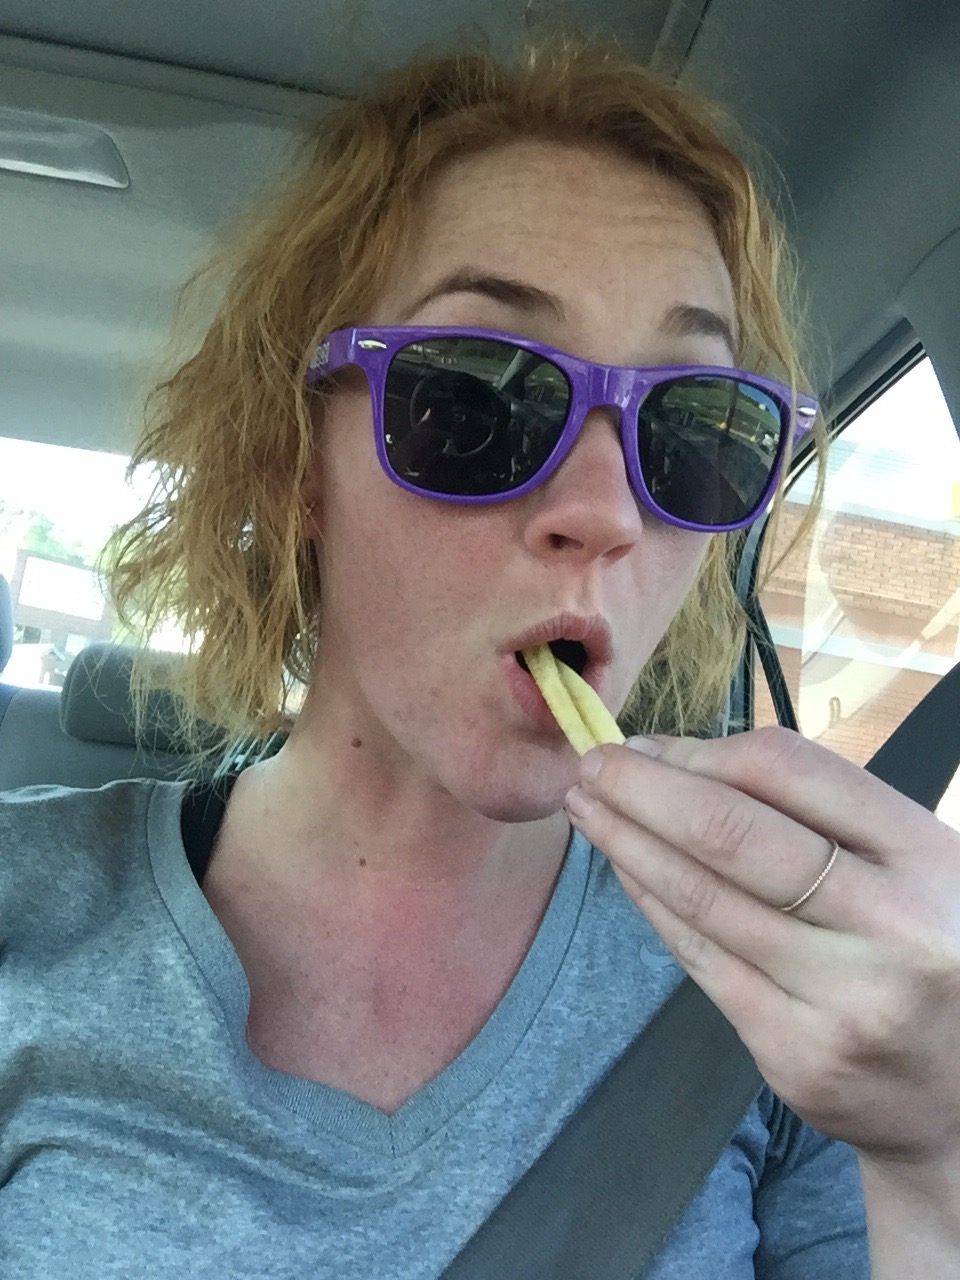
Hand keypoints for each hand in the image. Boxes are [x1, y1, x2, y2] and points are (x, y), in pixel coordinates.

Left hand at [564, 726, 959, 1166]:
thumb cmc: (930, 947)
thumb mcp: (910, 860)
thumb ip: (820, 810)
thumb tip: (683, 762)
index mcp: (926, 855)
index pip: (789, 770)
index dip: (700, 751)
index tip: (648, 744)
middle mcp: (889, 926)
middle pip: (730, 833)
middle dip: (642, 791)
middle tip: (591, 764)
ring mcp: (840, 999)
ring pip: (702, 899)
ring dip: (628, 843)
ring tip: (587, 809)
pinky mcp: (796, 1056)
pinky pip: (699, 961)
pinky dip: (652, 905)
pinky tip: (625, 871)